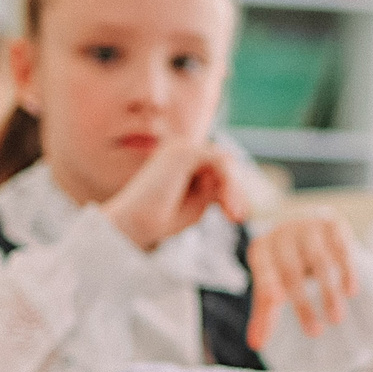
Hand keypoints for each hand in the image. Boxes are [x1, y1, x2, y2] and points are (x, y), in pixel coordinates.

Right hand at [103, 139, 249, 252]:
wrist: (133, 224)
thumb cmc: (158, 219)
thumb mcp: (196, 203)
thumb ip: (214, 189)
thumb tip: (235, 181)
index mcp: (178, 159)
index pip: (217, 168)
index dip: (231, 191)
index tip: (236, 217)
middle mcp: (179, 148)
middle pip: (224, 163)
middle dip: (235, 191)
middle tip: (239, 218)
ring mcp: (181, 147)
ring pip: (224, 163)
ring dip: (233, 190)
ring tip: (234, 216)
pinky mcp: (184, 152)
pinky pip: (220, 162)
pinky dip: (228, 185)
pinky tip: (227, 205)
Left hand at [246, 213, 359, 349]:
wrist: (306, 227)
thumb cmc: (284, 263)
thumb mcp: (272, 284)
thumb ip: (265, 312)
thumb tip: (255, 344)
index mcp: (262, 248)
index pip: (263, 270)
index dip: (268, 282)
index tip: (276, 301)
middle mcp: (283, 234)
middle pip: (291, 270)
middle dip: (303, 303)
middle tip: (315, 332)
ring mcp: (308, 227)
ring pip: (319, 261)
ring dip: (328, 292)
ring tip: (336, 319)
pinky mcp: (332, 224)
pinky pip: (341, 248)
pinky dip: (346, 270)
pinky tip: (350, 291)